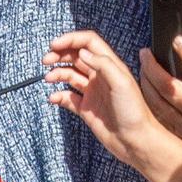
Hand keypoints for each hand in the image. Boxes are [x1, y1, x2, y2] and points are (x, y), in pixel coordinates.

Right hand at [45, 31, 181, 181]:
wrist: (135, 141)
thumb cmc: (134, 112)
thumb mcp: (121, 82)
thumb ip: (102, 64)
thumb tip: (82, 52)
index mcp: (109, 65)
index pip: (88, 43)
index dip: (71, 40)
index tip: (55, 44)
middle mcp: (99, 76)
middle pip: (76, 56)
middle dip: (60, 55)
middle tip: (46, 60)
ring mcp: (92, 92)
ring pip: (70, 75)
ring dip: (57, 73)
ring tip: (49, 78)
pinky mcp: (86, 109)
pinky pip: (68, 98)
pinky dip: (58, 96)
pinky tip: (53, 98)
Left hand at [137, 37, 181, 155]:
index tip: (178, 41)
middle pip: (169, 87)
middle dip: (154, 67)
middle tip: (146, 53)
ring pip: (157, 100)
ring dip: (146, 80)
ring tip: (143, 65)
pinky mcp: (174, 133)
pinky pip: (155, 113)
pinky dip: (148, 97)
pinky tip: (144, 86)